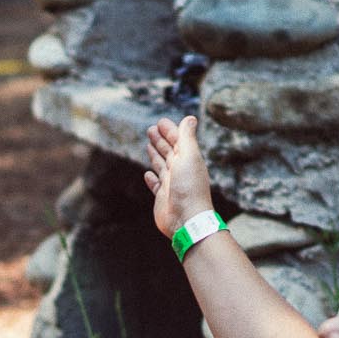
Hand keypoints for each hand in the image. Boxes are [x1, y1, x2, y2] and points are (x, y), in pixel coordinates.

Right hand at [143, 115, 212, 238]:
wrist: (186, 219)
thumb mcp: (189, 156)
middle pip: (169, 152)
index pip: (178, 141)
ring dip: (156, 154)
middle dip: (161, 140)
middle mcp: (180, 171)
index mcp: (188, 160)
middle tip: (151, 129)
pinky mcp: (162, 198)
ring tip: (149, 145)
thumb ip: (187, 137)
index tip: (160, 122)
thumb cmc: (189, 187)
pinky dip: (152, 179)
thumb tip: (190, 118)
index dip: (170, 131)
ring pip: (161, 166)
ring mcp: (171, 185)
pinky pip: (156, 186)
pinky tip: (148, 174)